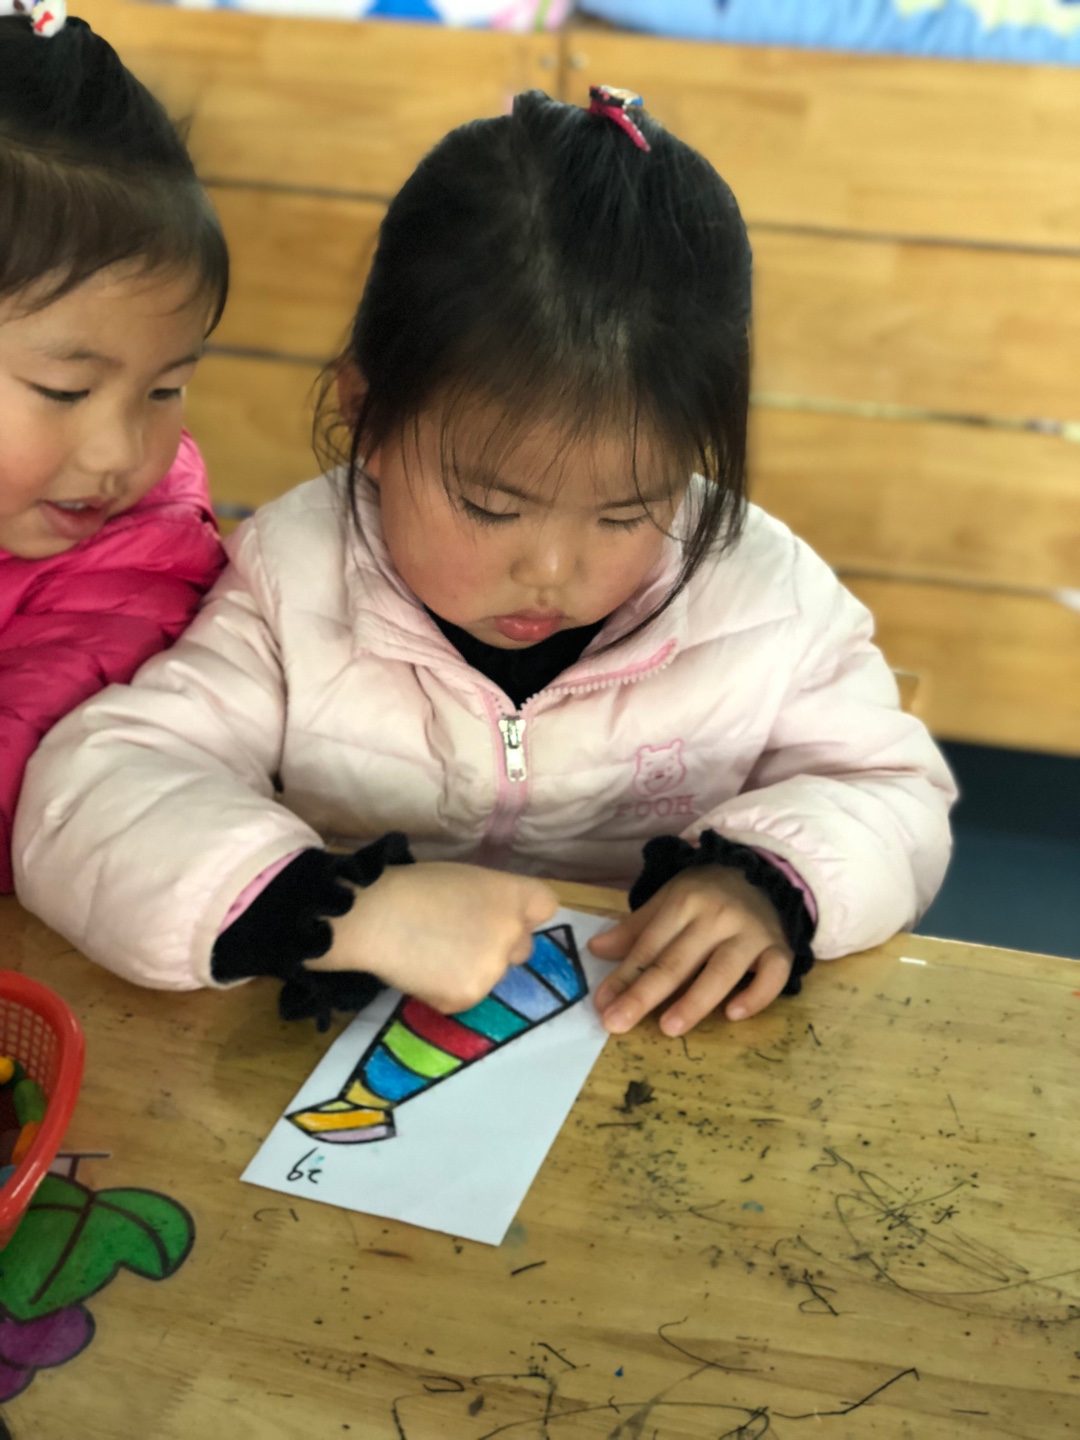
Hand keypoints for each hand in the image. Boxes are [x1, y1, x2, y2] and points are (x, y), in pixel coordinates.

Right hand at [305, 862, 557, 1013]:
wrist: (375, 916)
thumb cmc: (413, 886)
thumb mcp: (466, 879)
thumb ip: (493, 899)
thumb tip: (497, 918)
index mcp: (513, 896)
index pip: (545, 906)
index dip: (522, 911)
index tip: (499, 913)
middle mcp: (513, 934)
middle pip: (523, 946)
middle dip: (500, 945)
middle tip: (459, 937)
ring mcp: (493, 970)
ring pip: (493, 974)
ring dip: (473, 969)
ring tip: (432, 953)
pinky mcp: (468, 997)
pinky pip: (466, 995)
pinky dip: (448, 988)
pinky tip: (423, 970)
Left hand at [589, 866, 793, 1035]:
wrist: (765, 872)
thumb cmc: (708, 893)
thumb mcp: (669, 900)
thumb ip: (636, 929)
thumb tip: (596, 949)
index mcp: (684, 903)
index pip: (649, 946)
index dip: (624, 976)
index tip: (602, 1004)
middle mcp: (717, 918)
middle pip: (677, 961)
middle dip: (644, 994)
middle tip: (618, 1023)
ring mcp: (751, 934)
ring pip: (722, 971)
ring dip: (694, 1001)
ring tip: (668, 1028)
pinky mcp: (779, 949)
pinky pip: (772, 975)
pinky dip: (756, 995)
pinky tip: (733, 1014)